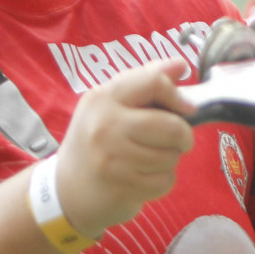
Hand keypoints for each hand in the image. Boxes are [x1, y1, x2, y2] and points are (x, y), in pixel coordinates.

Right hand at [54, 58, 196, 236]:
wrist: (67, 188)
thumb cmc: (96, 140)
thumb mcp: (111, 104)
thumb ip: (145, 81)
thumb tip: (181, 65)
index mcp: (103, 97)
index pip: (154, 82)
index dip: (178, 95)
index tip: (186, 108)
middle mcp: (105, 124)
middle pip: (171, 126)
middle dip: (183, 136)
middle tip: (177, 140)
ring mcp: (112, 157)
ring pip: (171, 156)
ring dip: (170, 159)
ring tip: (149, 158)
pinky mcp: (122, 185)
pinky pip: (166, 180)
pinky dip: (162, 181)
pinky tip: (144, 177)